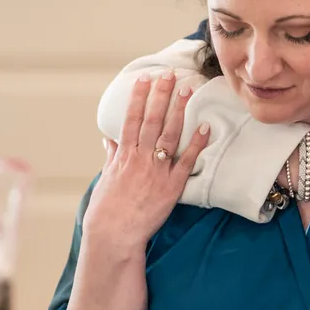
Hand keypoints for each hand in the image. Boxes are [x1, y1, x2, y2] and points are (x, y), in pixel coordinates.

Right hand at [83, 72, 210, 250]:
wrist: (114, 235)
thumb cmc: (106, 210)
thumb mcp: (105, 179)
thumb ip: (110, 157)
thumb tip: (108, 140)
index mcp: (123, 156)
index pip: (131, 119)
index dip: (138, 97)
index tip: (144, 79)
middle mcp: (139, 159)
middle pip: (151, 121)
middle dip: (161, 95)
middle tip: (170, 74)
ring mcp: (156, 172)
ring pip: (168, 135)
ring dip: (179, 111)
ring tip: (187, 90)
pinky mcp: (171, 188)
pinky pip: (186, 162)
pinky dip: (195, 144)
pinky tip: (204, 127)